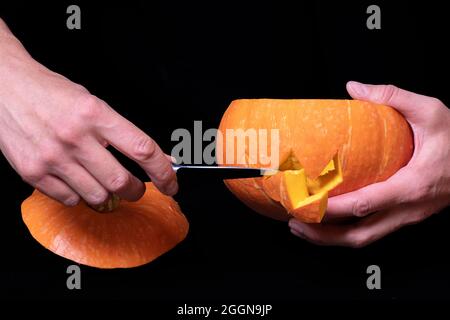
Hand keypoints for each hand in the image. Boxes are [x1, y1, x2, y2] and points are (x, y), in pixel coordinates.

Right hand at [0, 21, 176, 205]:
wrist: (4, 86)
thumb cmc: (50, 92)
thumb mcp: (93, 103)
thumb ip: (123, 133)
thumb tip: (156, 156)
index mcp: (95, 114)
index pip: (142, 149)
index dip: (164, 172)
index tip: (171, 183)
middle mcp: (75, 137)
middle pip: (122, 181)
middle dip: (137, 190)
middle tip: (137, 188)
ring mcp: (53, 157)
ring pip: (98, 196)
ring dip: (108, 194)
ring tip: (102, 181)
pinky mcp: (33, 172)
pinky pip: (70, 199)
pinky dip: (79, 195)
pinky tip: (76, 179)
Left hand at [289, 81, 449, 246]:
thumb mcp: (432, 112)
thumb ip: (393, 97)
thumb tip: (354, 88)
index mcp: (411, 186)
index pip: (364, 204)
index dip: (331, 208)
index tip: (305, 202)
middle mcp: (407, 210)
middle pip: (359, 235)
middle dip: (322, 234)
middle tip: (294, 222)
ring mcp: (407, 218)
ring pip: (364, 239)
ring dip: (330, 238)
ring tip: (301, 227)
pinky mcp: (405, 218)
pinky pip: (372, 231)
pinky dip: (345, 231)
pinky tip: (328, 221)